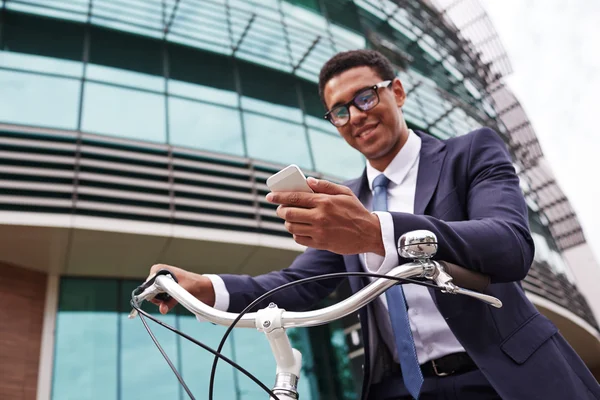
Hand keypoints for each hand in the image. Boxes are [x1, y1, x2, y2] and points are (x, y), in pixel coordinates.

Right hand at [147, 264, 214, 313]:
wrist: (202, 286)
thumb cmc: (193, 284)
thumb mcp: (182, 292)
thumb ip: (170, 301)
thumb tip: (162, 310)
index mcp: (160, 269)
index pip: (148, 284)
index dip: (153, 293)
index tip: (161, 298)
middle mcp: (158, 273)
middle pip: (149, 290)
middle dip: (156, 298)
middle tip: (166, 300)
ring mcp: (160, 280)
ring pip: (152, 295)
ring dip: (160, 300)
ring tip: (172, 298)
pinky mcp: (163, 287)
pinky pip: (157, 297)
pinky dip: (163, 301)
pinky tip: (171, 300)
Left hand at [266, 177, 384, 254]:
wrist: (369, 233)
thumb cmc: (356, 211)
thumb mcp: (344, 192)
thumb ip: (325, 185)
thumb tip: (308, 181)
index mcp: (324, 201)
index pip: (294, 197)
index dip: (279, 196)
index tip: (270, 196)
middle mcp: (319, 216)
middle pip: (288, 213)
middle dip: (280, 210)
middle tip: (281, 208)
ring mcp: (319, 232)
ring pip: (291, 227)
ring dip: (287, 222)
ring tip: (291, 218)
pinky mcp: (320, 243)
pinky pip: (299, 239)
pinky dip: (296, 233)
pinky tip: (301, 228)